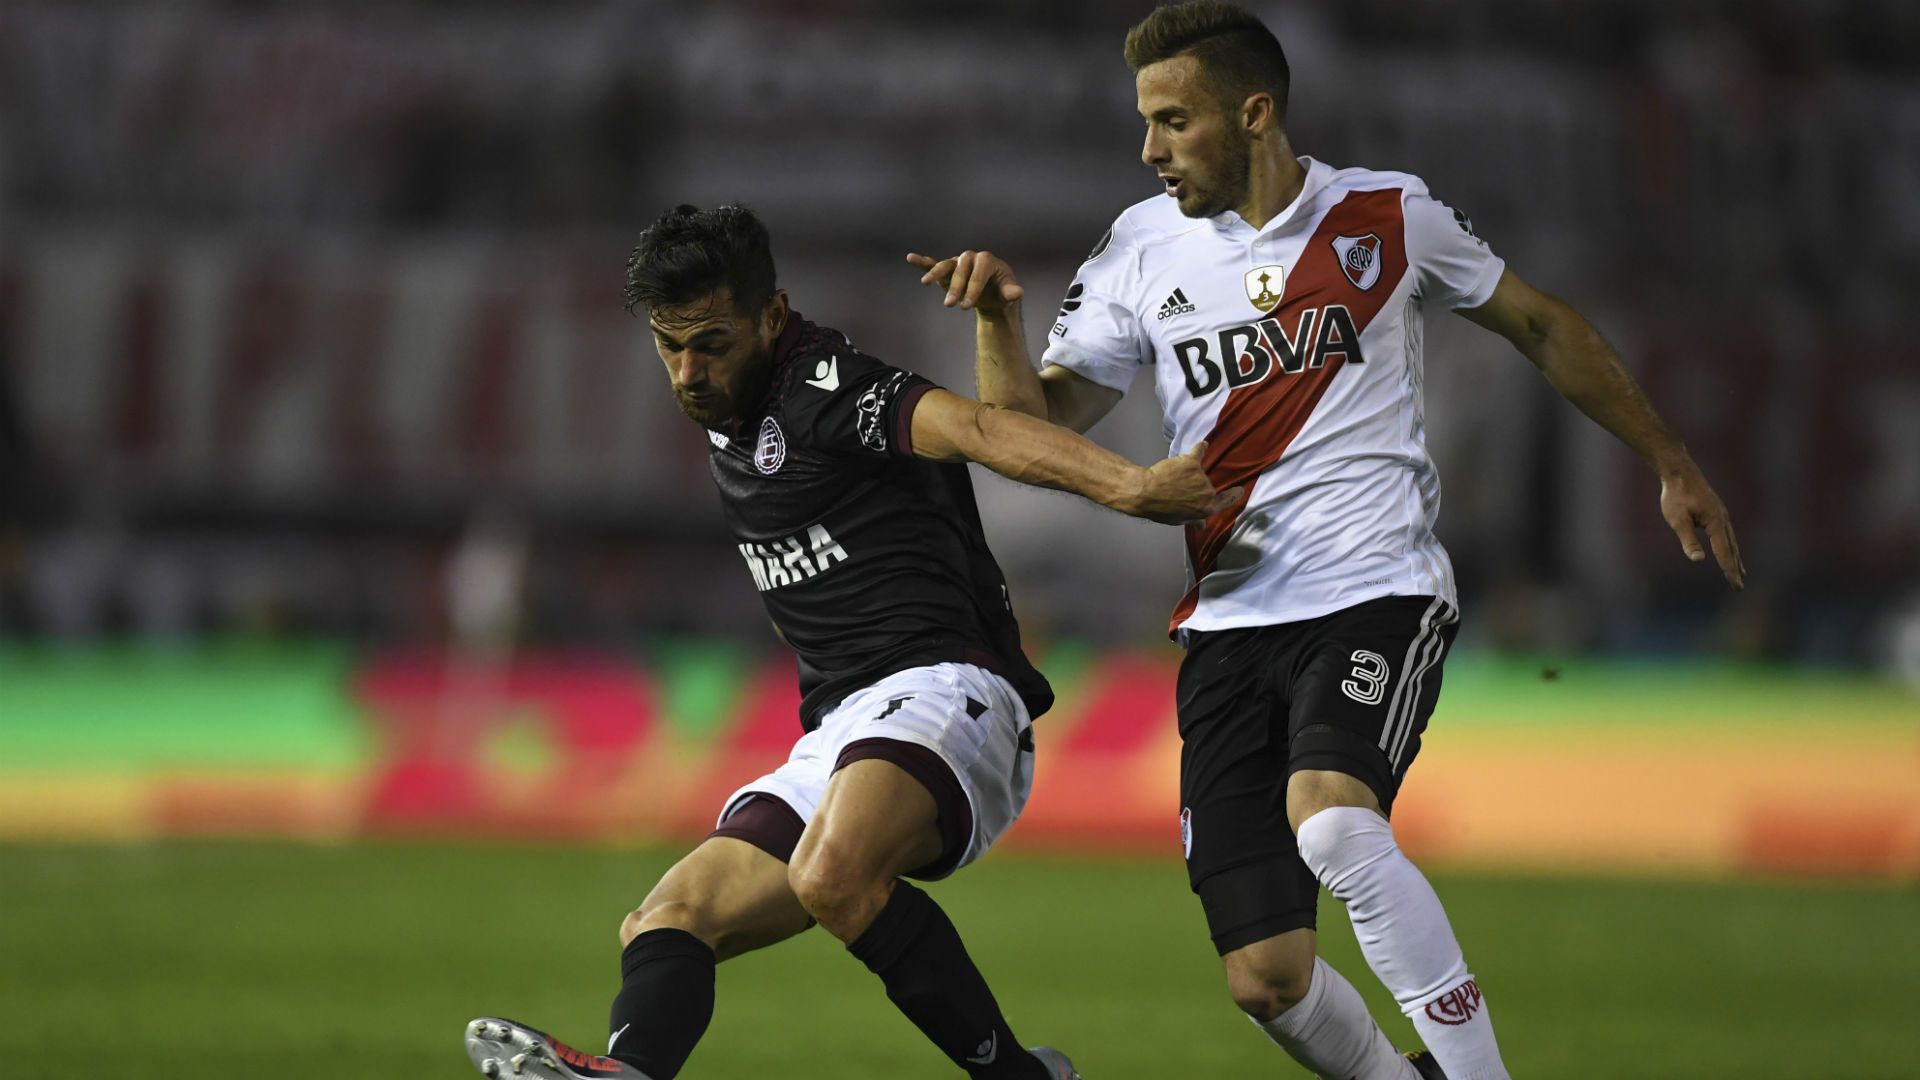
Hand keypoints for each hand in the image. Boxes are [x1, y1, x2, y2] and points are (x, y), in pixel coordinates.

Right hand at [906, 250, 1023, 313]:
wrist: (992, 294)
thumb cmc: (1001, 292)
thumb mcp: (1007, 293)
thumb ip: (1011, 292)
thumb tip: (1017, 293)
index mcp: (987, 260)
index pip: (978, 274)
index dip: (972, 290)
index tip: (966, 307)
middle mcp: (971, 258)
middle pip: (961, 270)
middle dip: (956, 287)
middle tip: (950, 306)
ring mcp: (958, 262)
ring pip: (946, 265)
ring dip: (935, 274)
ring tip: (926, 283)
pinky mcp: (948, 269)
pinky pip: (934, 263)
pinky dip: (923, 261)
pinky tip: (911, 258)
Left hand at [1127, 441, 1242, 524]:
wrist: (1146, 492)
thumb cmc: (1161, 509)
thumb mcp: (1179, 520)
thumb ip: (1193, 519)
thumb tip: (1202, 526)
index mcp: (1206, 508)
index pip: (1226, 501)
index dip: (1233, 496)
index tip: (1239, 491)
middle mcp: (1207, 491)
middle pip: (1206, 487)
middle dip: (1195, 488)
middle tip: (1178, 491)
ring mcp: (1200, 475)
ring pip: (1198, 473)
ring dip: (1188, 474)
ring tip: (1171, 480)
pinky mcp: (1190, 462)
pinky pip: (1198, 451)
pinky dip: (1201, 447)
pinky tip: (1204, 444)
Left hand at [1659, 462, 1744, 588]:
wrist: (1679, 472)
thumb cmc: (1676, 496)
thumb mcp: (1678, 520)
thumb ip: (1688, 540)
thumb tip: (1698, 560)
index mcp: (1716, 523)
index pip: (1724, 552)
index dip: (1729, 570)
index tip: (1736, 585)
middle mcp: (1723, 520)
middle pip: (1732, 549)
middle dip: (1734, 568)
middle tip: (1739, 587)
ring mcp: (1721, 515)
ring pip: (1731, 541)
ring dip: (1735, 558)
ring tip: (1740, 572)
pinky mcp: (1716, 512)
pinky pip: (1726, 534)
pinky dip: (1730, 546)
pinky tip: (1729, 549)